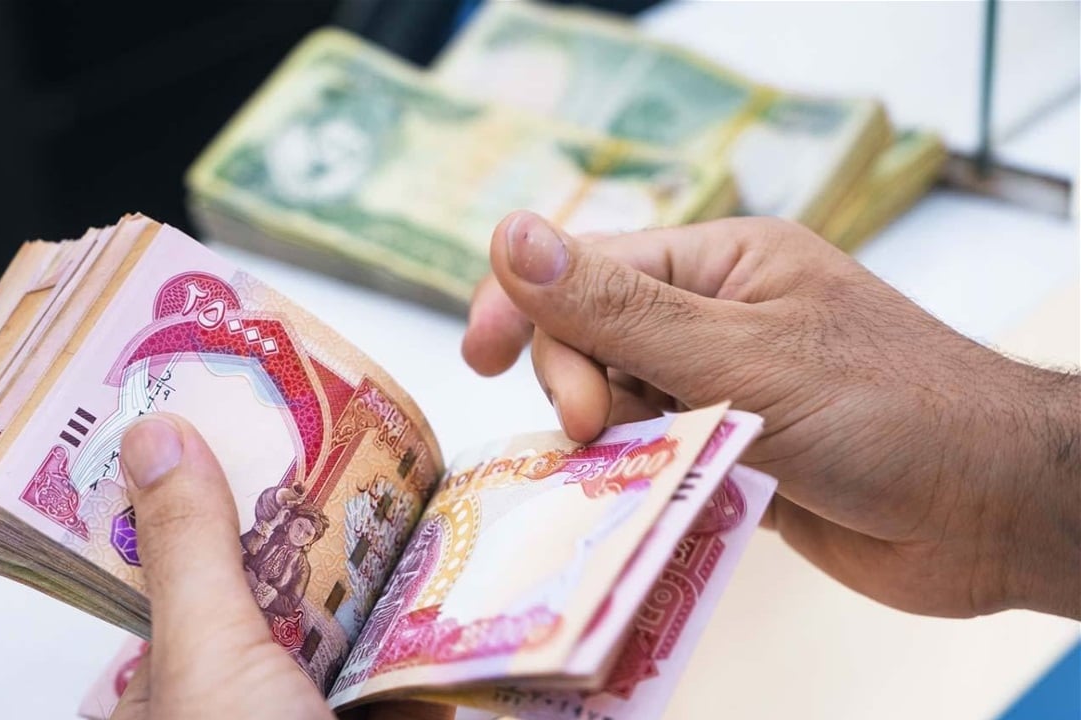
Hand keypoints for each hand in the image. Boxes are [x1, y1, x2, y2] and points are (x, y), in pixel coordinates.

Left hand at [112, 414, 453, 719]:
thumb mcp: (205, 658)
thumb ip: (189, 553)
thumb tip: (154, 437)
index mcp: (173, 678)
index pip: (186, 560)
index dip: (206, 486)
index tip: (235, 412)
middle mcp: (245, 692)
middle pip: (283, 578)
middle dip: (317, 515)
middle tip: (344, 425)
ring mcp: (319, 706)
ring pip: (355, 617)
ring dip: (386, 560)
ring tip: (416, 471)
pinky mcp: (387, 714)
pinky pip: (413, 656)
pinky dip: (439, 612)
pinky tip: (463, 549)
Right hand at [463, 211, 1079, 618]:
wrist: (993, 511)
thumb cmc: (887, 410)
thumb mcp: (738, 353)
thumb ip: (618, 308)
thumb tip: (508, 236)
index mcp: (720, 262)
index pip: (587, 268)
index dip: (526, 308)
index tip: (478, 358)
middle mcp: (715, 318)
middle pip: (591, 342)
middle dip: (581, 387)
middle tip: (597, 431)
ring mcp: (724, 389)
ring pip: (618, 408)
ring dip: (613, 443)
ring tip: (647, 472)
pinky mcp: (733, 456)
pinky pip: (654, 460)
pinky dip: (642, 482)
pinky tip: (651, 503)